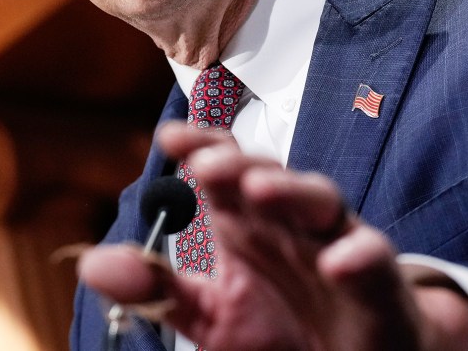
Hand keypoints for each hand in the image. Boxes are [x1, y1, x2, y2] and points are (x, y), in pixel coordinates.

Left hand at [78, 122, 467, 350]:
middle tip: (204, 165)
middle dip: (238, 165)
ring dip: (290, 191)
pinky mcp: (377, 285)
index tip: (168, 137)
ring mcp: (336, 247)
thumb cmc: (280, 331)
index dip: (200, 147)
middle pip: (268, 176)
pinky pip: (373, 260)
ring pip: (321, 201)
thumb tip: (90, 262)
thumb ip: (156, 290)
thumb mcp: (209, 317)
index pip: (223, 170)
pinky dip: (357, 256)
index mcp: (248, 223)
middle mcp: (291, 224)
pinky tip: (336, 261)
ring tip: (259, 190)